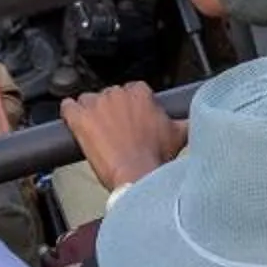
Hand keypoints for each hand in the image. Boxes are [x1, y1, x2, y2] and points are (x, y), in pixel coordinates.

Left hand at [63, 81, 186, 191]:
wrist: (136, 175)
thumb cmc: (154, 157)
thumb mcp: (180, 134)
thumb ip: (186, 121)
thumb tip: (198, 118)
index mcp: (140, 93)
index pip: (132, 91)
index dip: (131, 107)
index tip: (132, 120)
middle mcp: (117, 93)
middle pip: (110, 96)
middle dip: (112, 111)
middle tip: (117, 132)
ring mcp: (96, 104)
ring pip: (88, 101)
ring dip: (92, 113)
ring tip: (97, 132)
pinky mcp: (79, 119)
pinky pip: (68, 107)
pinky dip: (70, 113)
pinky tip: (74, 123)